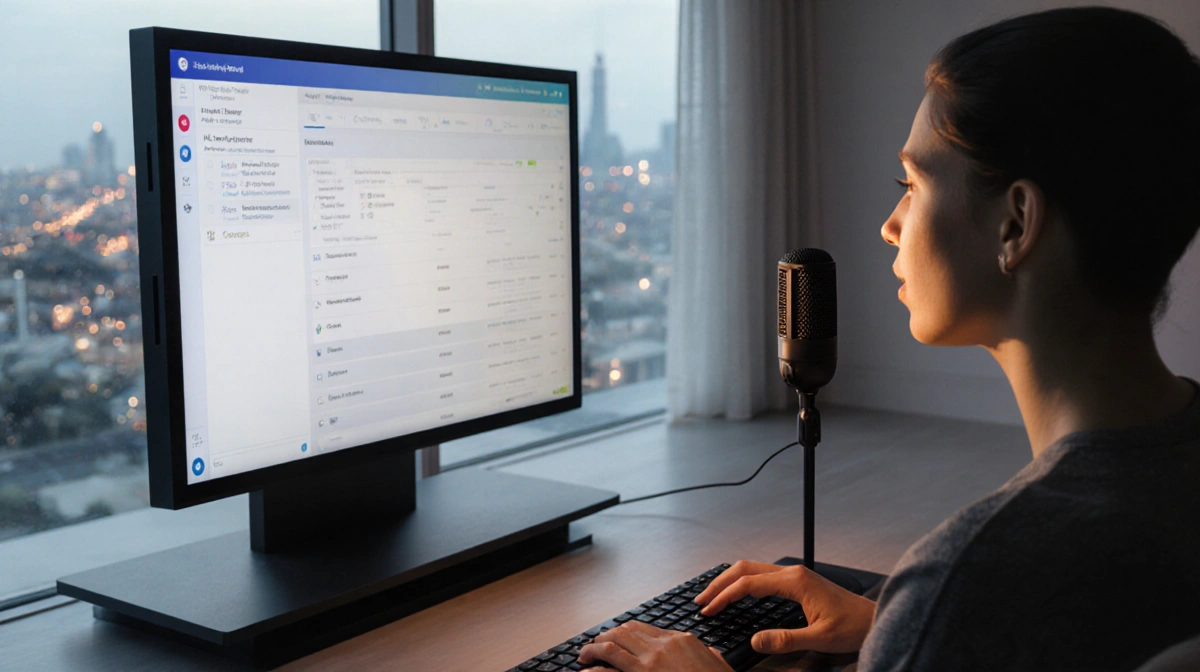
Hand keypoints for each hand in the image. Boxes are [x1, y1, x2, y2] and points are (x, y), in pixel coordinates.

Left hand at [578, 621, 732, 671]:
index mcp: (681, 640)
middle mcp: (663, 646)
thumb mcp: (720, 666)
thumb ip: (711, 657)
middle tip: (593, 646)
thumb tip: (710, 653)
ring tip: (584, 656)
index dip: (625, 633)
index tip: (615, 638)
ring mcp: (650, 662)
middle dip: (605, 637)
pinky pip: (609, 669)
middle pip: (624, 632)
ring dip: (593, 649)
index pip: (644, 628)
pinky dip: (593, 670)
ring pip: (612, 645)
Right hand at [694, 560, 875, 654]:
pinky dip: (744, 582)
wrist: (874, 619)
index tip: (709, 610)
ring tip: (713, 596)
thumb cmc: (853, 626)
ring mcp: (795, 575)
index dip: (725, 597)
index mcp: (794, 581)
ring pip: (753, 569)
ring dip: (730, 580)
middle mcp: (792, 573)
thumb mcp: (819, 638)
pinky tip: (738, 594)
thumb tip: (755, 641)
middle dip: (720, 583)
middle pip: (746, 568)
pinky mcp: (798, 581)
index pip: (749, 584)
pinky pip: (763, 575)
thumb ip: (785, 640)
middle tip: (701, 600)